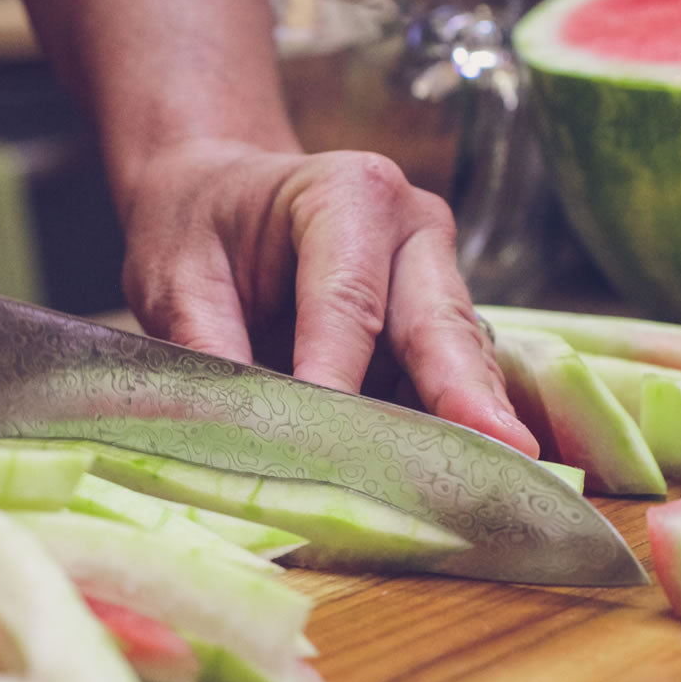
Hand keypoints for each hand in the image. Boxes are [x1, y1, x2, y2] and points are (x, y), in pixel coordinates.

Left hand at [117, 140, 539, 456]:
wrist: (220, 197)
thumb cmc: (197, 227)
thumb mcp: (174, 279)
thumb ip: (204, 348)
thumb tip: (226, 432)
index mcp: (349, 192)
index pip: (349, 301)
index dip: (342, 377)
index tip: (338, 446)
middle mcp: (413, 228)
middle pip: (438, 327)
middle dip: (464, 398)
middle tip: (506, 456)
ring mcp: (435, 277)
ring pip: (458, 361)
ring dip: (467, 428)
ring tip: (493, 489)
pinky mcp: (437, 326)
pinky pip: (448, 384)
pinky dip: (451, 435)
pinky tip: (458, 486)